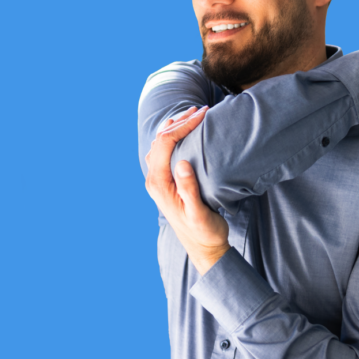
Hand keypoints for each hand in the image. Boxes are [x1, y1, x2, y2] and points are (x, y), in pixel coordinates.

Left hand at [144, 106, 229, 274]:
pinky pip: (166, 153)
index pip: (165, 144)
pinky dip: (176, 138)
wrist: (203, 248)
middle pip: (161, 140)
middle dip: (181, 122)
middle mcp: (155, 180)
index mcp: (159, 184)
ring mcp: (159, 180)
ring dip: (176, 127)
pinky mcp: (167, 182)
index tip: (202, 115)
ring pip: (161, 145)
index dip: (182, 126)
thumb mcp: (199, 212)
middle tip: (202, 110)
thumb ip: (189, 188)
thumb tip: (182, 163)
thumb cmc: (204, 232)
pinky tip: (187, 132)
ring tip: (195, 115)